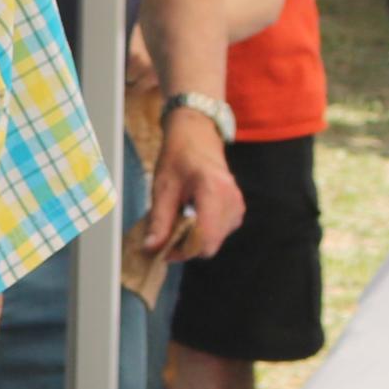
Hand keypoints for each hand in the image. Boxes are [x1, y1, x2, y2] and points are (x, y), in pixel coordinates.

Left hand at [139, 114, 245, 264]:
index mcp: (213, 190)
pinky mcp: (237, 210)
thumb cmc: (178, 157)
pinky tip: (190, 218)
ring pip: (215, 241)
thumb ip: (158, 220)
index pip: (204, 238)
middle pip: (210, 244)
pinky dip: (203, 233)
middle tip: (165, 236)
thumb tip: (151, 248)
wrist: (197, 137)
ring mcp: (238, 206)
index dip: (182, 251)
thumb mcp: (162, 187)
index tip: (162, 250)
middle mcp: (231, 200)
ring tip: (177, 222)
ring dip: (193, 240)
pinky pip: (220, 233)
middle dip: (185, 247)